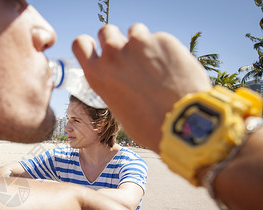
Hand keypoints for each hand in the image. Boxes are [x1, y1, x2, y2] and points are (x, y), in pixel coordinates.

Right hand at [72, 23, 211, 152]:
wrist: (181, 122)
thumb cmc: (149, 125)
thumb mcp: (119, 109)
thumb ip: (114, 87)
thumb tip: (122, 82)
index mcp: (97, 74)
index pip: (80, 43)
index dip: (89, 43)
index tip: (98, 48)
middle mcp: (113, 54)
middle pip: (106, 31)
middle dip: (116, 39)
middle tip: (130, 56)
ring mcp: (137, 44)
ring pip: (134, 30)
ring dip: (141, 42)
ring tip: (154, 64)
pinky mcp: (162, 40)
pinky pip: (159, 38)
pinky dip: (164, 49)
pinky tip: (173, 69)